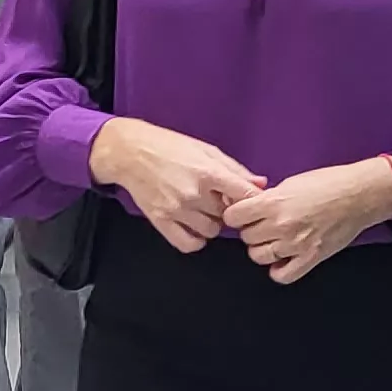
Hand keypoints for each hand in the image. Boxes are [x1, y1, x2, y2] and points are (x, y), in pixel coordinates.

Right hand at [90, 117, 262, 251]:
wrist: (130, 152)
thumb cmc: (170, 146)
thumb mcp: (206, 150)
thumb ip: (235, 169)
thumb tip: (261, 184)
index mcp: (208, 172)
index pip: (245, 195)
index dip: (252, 200)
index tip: (249, 200)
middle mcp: (194, 193)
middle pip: (229, 216)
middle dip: (227, 209)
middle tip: (218, 199)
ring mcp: (177, 209)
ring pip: (212, 231)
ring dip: (212, 223)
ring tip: (203, 209)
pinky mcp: (161, 221)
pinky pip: (189, 244)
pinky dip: (196, 239)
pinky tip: (194, 226)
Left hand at [225, 159, 391, 283]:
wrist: (359, 195)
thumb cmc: (328, 183)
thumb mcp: (291, 183)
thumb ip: (268, 198)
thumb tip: (249, 208)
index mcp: (274, 202)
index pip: (233, 216)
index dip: (236, 215)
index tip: (242, 214)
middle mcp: (281, 225)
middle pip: (246, 237)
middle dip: (252, 231)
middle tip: (263, 224)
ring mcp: (296, 244)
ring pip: (259, 257)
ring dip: (263, 249)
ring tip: (274, 240)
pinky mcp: (311, 258)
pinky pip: (282, 275)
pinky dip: (279, 270)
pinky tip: (283, 259)